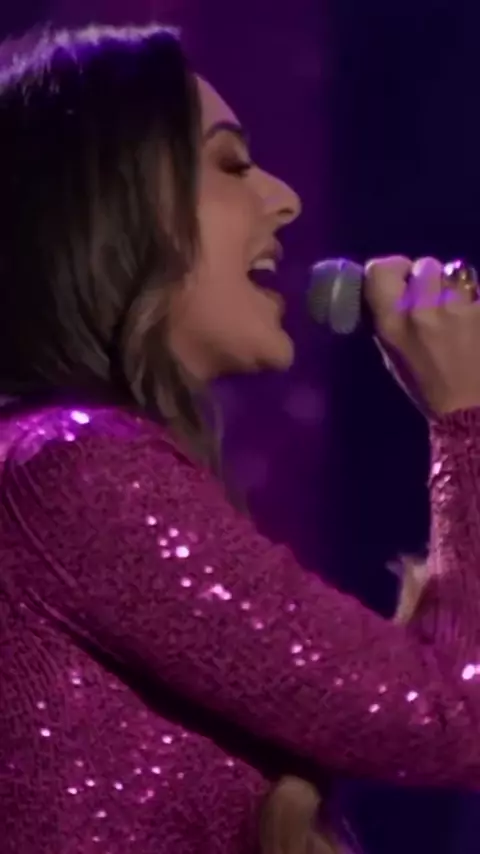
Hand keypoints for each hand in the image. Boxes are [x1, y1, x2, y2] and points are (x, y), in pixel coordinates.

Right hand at [364, 256, 479, 414]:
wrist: (471, 412)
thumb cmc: (428, 387)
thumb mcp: (393, 356)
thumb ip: (388, 318)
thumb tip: (389, 287)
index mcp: (391, 324)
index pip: (380, 269)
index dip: (393, 268)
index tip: (402, 279)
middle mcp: (420, 311)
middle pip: (424, 265)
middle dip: (430, 278)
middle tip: (436, 300)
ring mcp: (459, 309)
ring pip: (457, 271)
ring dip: (458, 286)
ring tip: (461, 310)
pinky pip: (479, 288)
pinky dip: (477, 300)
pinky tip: (474, 320)